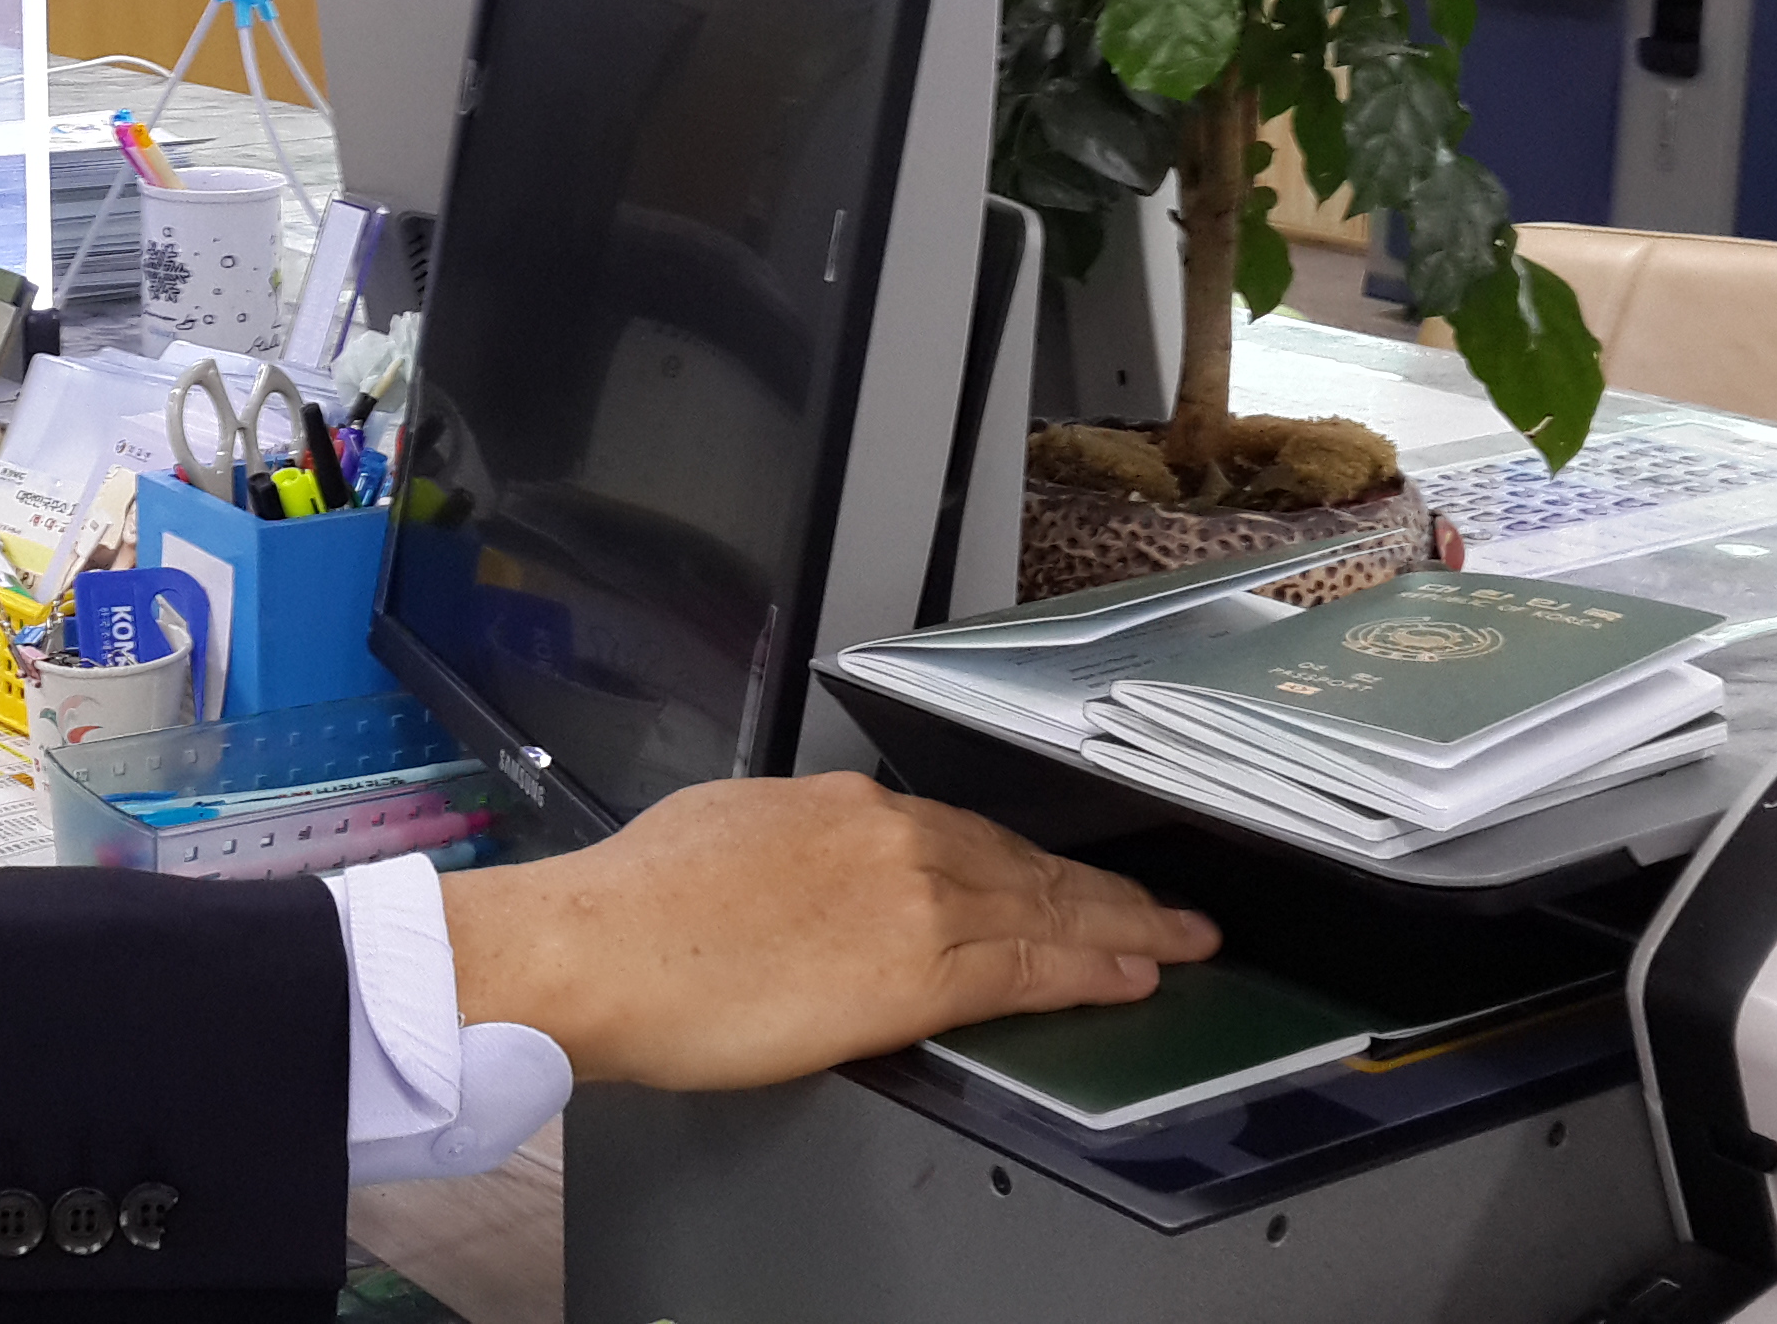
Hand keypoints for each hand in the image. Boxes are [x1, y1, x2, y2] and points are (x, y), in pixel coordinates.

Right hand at [436, 774, 1216, 1091]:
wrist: (601, 948)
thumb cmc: (634, 906)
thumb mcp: (723, 832)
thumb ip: (790, 847)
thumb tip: (808, 874)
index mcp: (840, 803)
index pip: (961, 827)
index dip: (1025, 856)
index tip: (1060, 872)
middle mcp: (890, 835)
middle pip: (1021, 861)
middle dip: (1100, 885)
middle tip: (1165, 905)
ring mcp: (914, 898)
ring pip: (1045, 908)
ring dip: (1120, 925)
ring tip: (1176, 940)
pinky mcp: (921, 969)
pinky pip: (1033, 967)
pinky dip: (1093, 969)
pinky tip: (1133, 974)